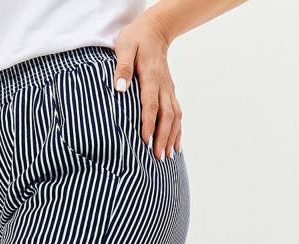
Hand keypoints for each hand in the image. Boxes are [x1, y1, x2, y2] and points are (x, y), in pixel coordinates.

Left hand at [114, 15, 181, 159]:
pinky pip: (177, 113)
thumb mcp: (125, 47)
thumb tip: (120, 88)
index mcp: (151, 77)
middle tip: (158, 157)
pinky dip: (178, 130)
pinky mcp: (170, 92)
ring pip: (175, 116)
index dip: (148, 124)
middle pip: (167, 115)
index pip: (150, 105)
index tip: (145, 140)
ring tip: (168, 156)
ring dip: (172, 137)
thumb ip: (122, 67)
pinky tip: (176, 145)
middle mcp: (164, 86)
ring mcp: (169, 90)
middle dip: (163, 137)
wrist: (155, 30)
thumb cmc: (136, 38)